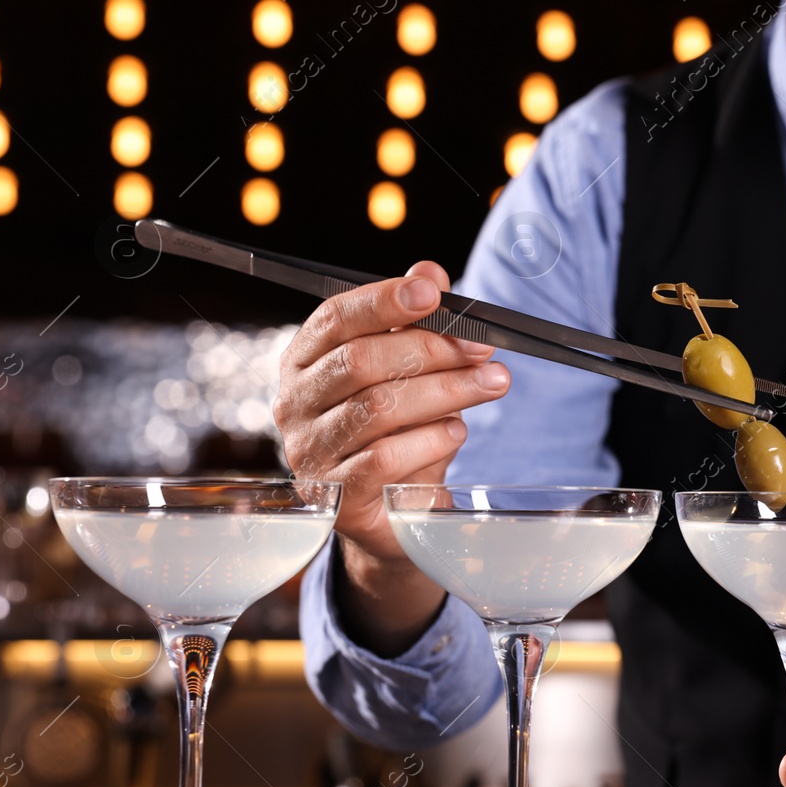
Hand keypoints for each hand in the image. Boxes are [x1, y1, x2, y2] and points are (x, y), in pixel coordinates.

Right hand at [274, 262, 509, 651]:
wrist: (391, 514)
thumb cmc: (397, 431)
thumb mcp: (408, 373)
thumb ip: (414, 322)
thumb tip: (429, 272)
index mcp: (305, 361)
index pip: (336, 318)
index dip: (384, 300)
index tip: (434, 293)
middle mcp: (295, 404)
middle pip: (361, 362)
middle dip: (432, 350)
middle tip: (483, 351)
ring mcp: (310, 452)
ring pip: (377, 408)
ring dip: (444, 392)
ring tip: (490, 387)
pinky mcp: (335, 496)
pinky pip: (385, 459)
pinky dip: (429, 441)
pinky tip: (456, 430)